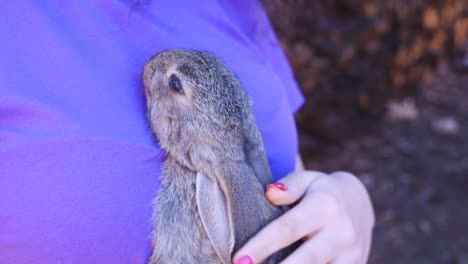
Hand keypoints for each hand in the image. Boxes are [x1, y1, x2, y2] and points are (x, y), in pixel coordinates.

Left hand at [232, 170, 374, 263]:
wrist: (359, 205)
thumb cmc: (321, 192)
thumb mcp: (307, 180)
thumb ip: (289, 186)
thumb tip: (270, 193)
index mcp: (325, 206)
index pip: (288, 228)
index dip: (262, 245)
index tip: (239, 260)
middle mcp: (341, 232)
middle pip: (306, 259)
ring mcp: (351, 254)